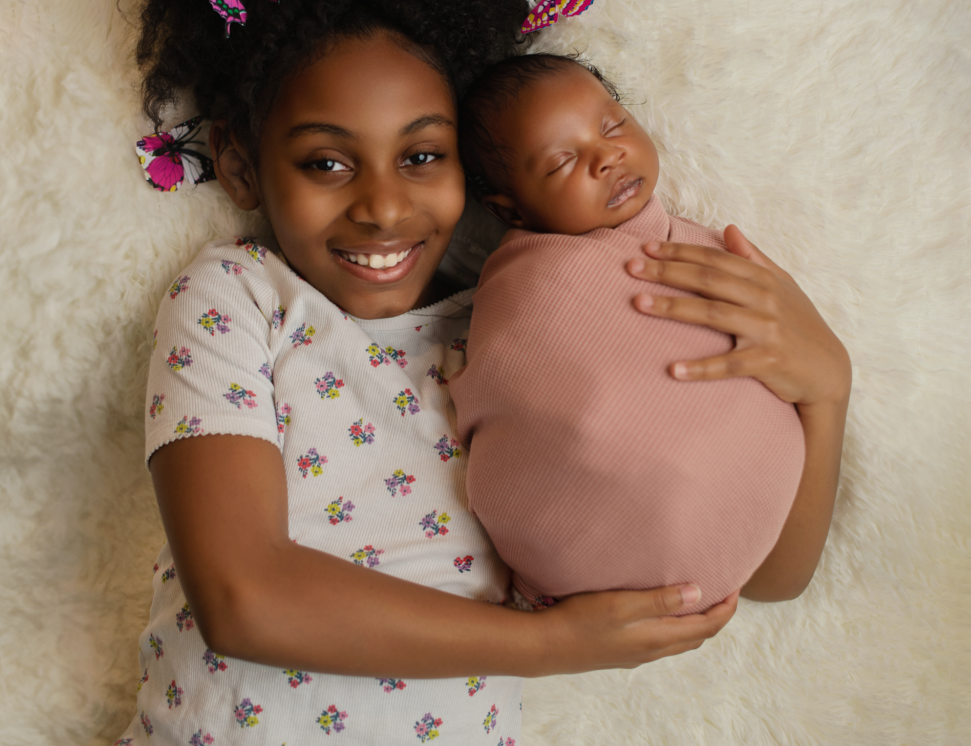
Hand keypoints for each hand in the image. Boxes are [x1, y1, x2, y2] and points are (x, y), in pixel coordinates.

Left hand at [152, 435, 735, 676]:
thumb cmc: (330, 519)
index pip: (569, 595)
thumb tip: (452, 358)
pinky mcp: (500, 638)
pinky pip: (585, 632)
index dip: (625, 585)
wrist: (273, 573)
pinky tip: (686, 601)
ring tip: (722, 600)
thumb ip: (436, 431)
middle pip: (607, 626)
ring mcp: (506, 637)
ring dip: (673, 623)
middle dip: (669, 613)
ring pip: (614, 638)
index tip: (671, 560)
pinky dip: (641, 619)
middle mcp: (502, 624)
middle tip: (723, 590)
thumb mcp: (397, 468)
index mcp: (484, 592)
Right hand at [530, 585, 738, 675]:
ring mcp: (638, 653)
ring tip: (699, 595)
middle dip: (716, 615)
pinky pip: (663, 640)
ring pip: (681, 639)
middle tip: (724, 589)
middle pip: (698, 636)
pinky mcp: (625, 651)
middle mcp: (653, 650)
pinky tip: (663, 610)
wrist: (548, 646)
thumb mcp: (621, 604)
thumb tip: (698, 593)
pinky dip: (676, 625)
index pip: (706, 627)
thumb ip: (660, 599)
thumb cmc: (582, 620)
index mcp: (658, 638)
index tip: (736, 586)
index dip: (726, 609)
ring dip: (696, 621)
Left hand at [627, 224, 850, 408]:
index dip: (680, 251)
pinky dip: (701, 368)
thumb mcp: (782, 285)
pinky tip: (673, 370)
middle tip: (630, 267)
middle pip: (707, 280)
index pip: (715, 258)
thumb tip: (728, 228)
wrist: (829, 370)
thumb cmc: (799, 324)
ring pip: (712, 315)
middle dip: (667, 272)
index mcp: (764, 278)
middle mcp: (765, 299)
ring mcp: (767, 329)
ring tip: (639, 304)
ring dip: (673, 309)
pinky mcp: (769, 361)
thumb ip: (753, 257)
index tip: (646, 247)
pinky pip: (729, 365)